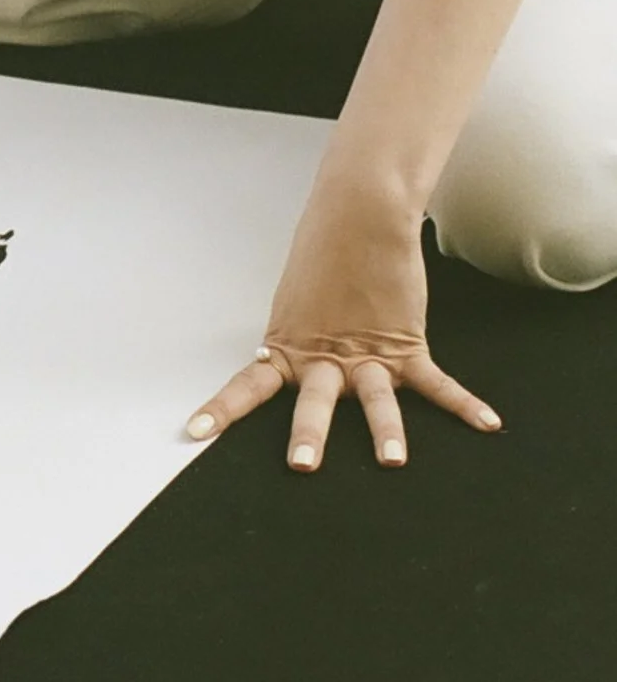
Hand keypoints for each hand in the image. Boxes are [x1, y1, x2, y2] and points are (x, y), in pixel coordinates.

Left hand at [183, 179, 503, 471]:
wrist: (360, 217)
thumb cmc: (323, 255)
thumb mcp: (297, 303)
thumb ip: (298, 342)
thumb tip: (291, 369)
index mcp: (289, 347)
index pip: (249, 385)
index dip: (222, 409)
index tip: (194, 433)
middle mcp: (326, 357)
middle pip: (316, 401)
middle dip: (310, 433)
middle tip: (303, 464)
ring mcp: (368, 354)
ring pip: (375, 398)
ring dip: (385, 430)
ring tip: (392, 459)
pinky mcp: (407, 345)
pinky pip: (436, 383)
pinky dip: (464, 404)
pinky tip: (487, 424)